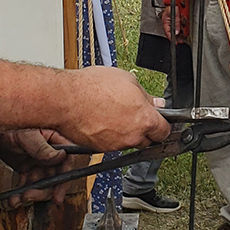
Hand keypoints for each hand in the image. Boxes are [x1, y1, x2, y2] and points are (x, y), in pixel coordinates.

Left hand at [0, 129, 88, 203]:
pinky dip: (20, 195)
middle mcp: (51, 154)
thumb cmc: (12, 126)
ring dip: (31, 195)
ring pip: (41, 185)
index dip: (65, 178)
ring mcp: (40, 164)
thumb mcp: (27, 134)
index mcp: (56, 141)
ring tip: (18, 199)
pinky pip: (28, 186)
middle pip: (55, 177)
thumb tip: (60, 156)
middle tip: (31, 196)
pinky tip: (13, 199)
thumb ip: (42, 146)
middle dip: (44, 191)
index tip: (57, 192)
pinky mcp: (29, 171)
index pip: (67, 161)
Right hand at [53, 66, 170, 149]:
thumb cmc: (93, 87)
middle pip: (147, 139)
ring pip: (128, 142)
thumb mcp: (128, 81)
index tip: (159, 120)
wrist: (66, 100)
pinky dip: (110, 135)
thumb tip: (156, 104)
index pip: (164, 131)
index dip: (162, 124)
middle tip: (134, 113)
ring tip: (113, 113)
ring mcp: (116, 145)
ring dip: (126, 132)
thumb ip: (146, 97)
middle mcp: (132, 136)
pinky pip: (112, 144)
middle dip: (144, 129)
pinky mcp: (101, 149)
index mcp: (145, 120)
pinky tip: (102, 119)